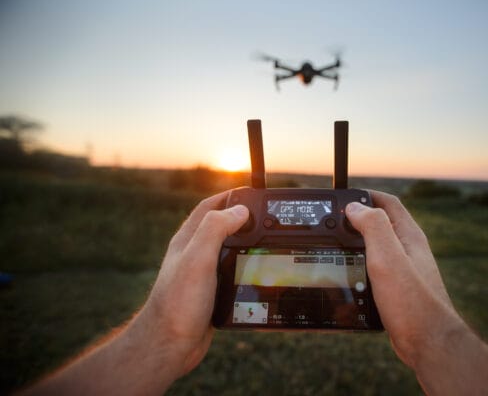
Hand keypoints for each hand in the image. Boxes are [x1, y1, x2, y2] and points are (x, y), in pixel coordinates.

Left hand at [131, 191, 248, 376]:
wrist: (170, 345)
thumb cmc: (178, 303)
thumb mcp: (197, 259)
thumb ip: (215, 229)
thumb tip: (239, 210)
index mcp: (188, 240)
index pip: (210, 207)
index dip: (231, 196)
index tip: (253, 192)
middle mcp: (195, 254)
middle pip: (221, 226)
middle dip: (242, 217)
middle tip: (266, 216)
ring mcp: (203, 274)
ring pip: (229, 250)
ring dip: (247, 243)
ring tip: (267, 241)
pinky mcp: (211, 293)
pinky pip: (232, 272)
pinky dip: (246, 266)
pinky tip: (258, 271)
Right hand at [346, 191, 487, 395]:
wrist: (428, 342)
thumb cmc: (412, 301)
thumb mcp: (387, 257)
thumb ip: (373, 227)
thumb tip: (355, 208)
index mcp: (409, 236)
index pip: (388, 203)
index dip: (366, 195)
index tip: (344, 197)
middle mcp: (409, 249)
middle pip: (381, 224)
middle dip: (358, 218)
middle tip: (335, 222)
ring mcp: (405, 269)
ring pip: (378, 247)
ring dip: (358, 242)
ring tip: (338, 245)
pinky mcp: (398, 288)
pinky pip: (377, 268)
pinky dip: (361, 265)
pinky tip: (351, 275)